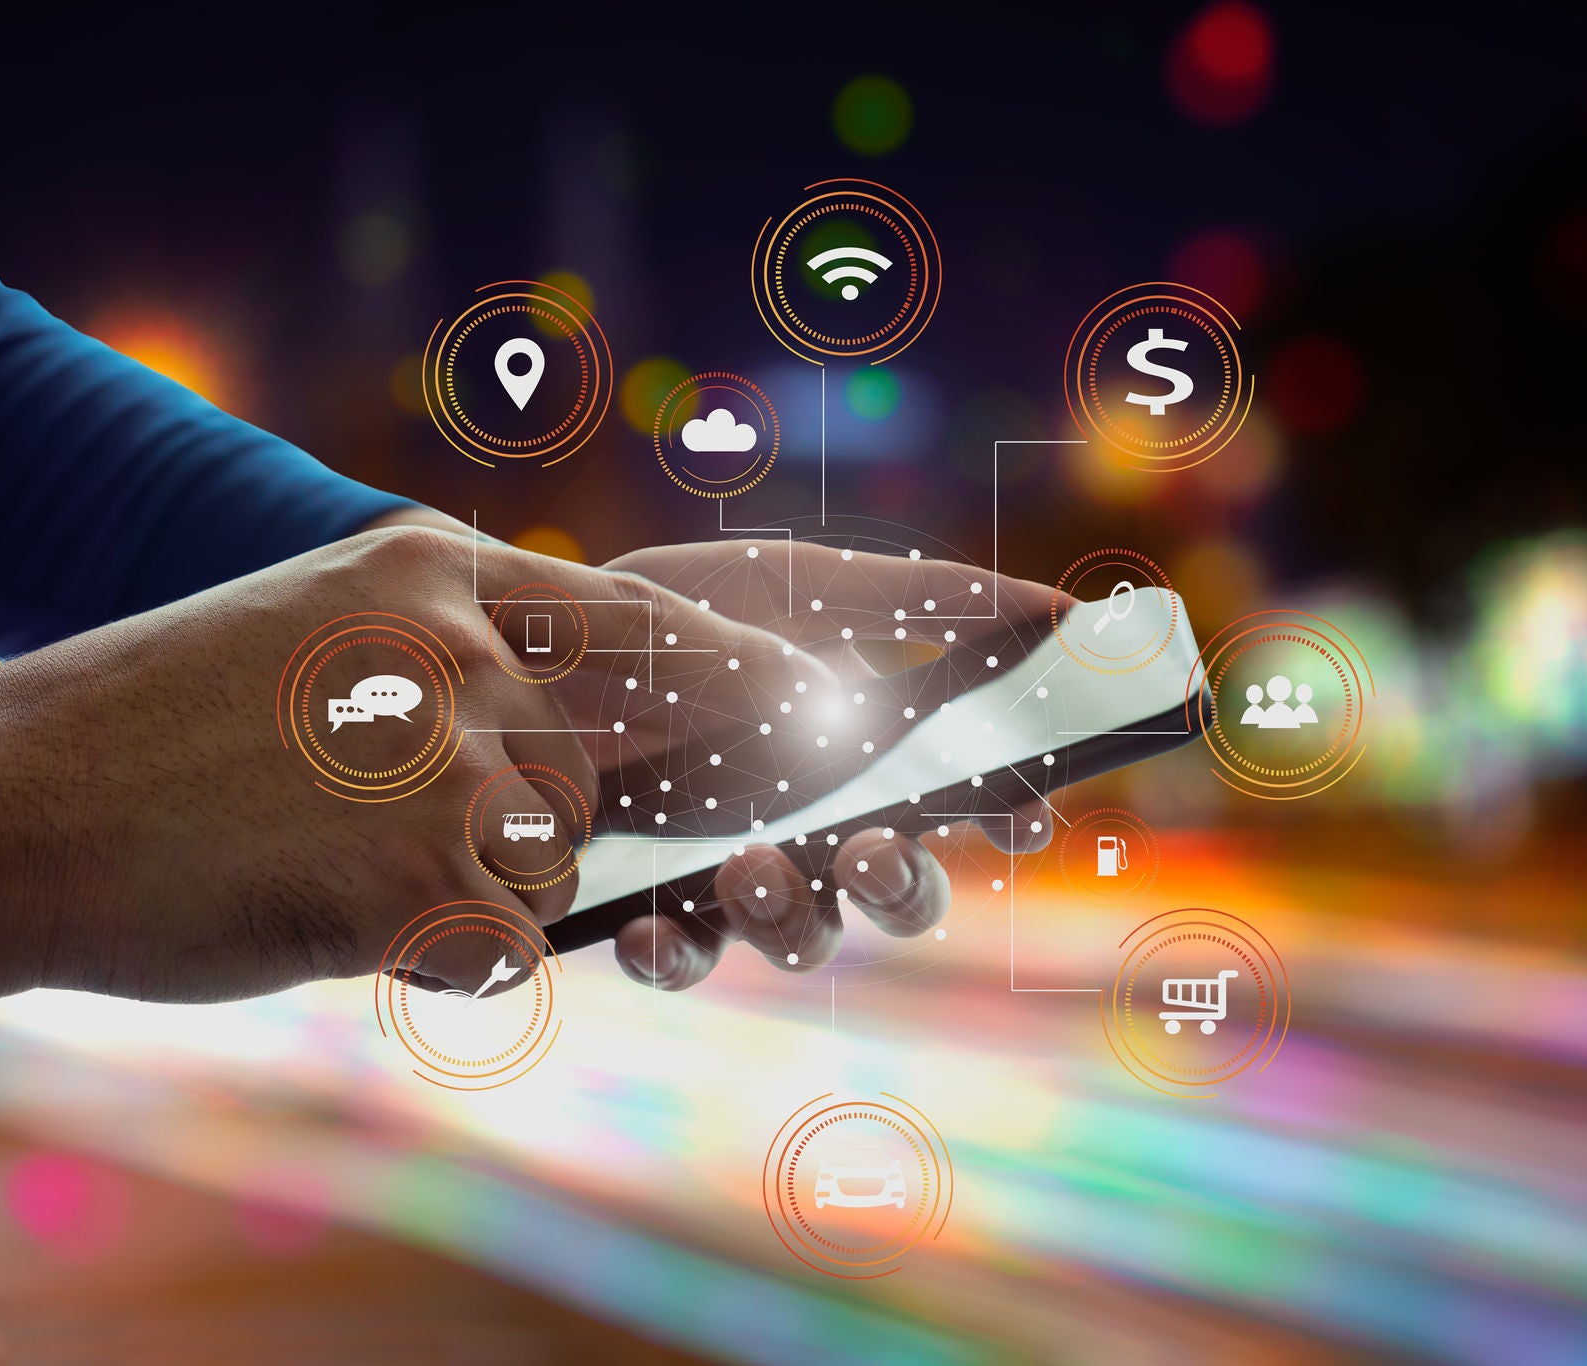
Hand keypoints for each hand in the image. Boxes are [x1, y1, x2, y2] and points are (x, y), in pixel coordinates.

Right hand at [0, 526, 835, 1075]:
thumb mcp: (312, 630)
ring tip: (336, 852)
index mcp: (437, 570)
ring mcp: (455, 763)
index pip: (656, 617)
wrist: (6, 801)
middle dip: (618, 801)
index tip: (836, 704)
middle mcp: (468, 650)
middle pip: (621, 753)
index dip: (757, 670)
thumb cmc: (151, 729)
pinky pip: (501, 938)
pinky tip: (322, 908)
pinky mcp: (430, 881)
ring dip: (484, 884)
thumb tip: (568, 733)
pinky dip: (435, 947)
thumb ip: (447, 655)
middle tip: (597, 817)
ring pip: (558, 859)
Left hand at [594, 539, 1062, 989]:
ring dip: (793, 914)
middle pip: (902, 895)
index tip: (1019, 809)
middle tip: (871, 852)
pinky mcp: (650, 907)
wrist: (528, 640)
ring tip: (751, 866)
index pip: (968, 808)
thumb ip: (918, 601)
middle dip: (904, 887)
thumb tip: (1058, 609)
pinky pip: (681, 956)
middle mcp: (817, 830)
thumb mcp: (797, 588)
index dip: (1008, 818)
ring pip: (803, 936)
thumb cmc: (681, 615)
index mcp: (868, 758)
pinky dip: (673, 952)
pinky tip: (650, 927)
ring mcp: (736, 878)